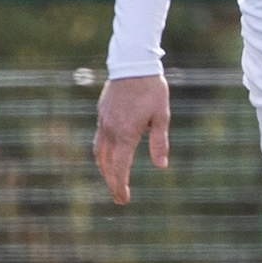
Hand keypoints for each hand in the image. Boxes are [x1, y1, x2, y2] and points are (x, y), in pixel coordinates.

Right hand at [93, 74, 171, 204]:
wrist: (133, 63)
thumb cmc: (151, 89)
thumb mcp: (161, 116)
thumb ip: (159, 143)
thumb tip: (161, 167)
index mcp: (126, 134)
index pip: (120, 168)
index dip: (120, 186)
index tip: (123, 200)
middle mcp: (110, 131)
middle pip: (107, 164)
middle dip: (112, 183)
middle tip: (119, 198)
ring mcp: (103, 121)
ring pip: (100, 152)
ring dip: (105, 168)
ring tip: (111, 179)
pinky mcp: (101, 112)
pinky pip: (99, 137)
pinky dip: (103, 151)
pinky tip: (110, 153)